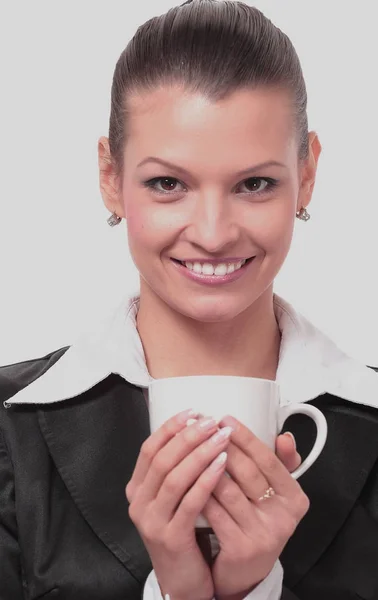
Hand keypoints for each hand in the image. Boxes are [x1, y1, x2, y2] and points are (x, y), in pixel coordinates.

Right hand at [125, 409, 232, 599]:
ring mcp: (151, 521)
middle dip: (188, 436)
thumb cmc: (184, 532)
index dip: (170, 428)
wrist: (183, 581)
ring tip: (222, 437)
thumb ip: (179, 469)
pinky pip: (189, 502)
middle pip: (162, 459)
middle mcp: (139, 503)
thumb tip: (198, 428)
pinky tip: (222, 464)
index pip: (149, 449)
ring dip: (199, 453)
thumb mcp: (174, 498)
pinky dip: (206, 479)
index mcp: (137, 489)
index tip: (193, 411)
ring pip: (174, 478)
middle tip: (212, 421)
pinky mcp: (170, 537)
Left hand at [200, 416, 308, 599]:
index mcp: (295, 499)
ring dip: (206, 466)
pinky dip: (198, 492)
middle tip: (203, 429)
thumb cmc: (255, 523)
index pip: (270, 460)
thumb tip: (284, 436)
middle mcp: (283, 517)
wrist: (244, 574)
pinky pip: (213, 512)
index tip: (226, 419)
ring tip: (191, 448)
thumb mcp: (273, 496)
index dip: (246, 437)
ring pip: (227, 490)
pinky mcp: (240, 548)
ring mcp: (262, 534)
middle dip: (221, 446)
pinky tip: (186, 479)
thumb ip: (280, 464)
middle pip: (248, 472)